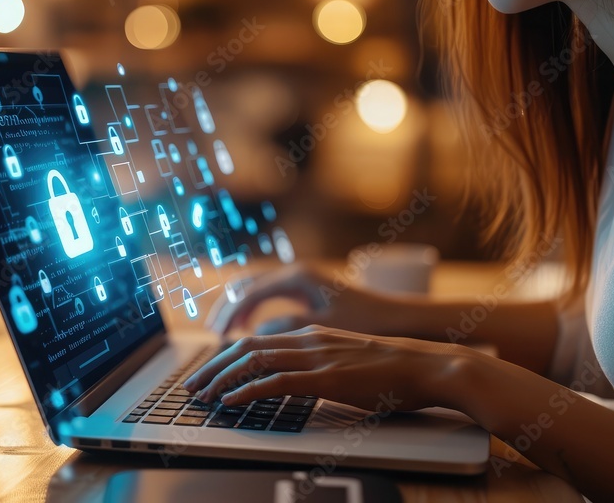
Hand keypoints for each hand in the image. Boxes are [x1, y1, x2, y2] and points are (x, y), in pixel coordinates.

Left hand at [182, 324, 475, 411]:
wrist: (428, 366)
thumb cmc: (396, 370)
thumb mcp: (352, 362)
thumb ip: (324, 366)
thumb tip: (303, 382)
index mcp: (315, 334)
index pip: (259, 340)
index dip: (228, 356)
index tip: (210, 373)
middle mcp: (310, 339)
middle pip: (247, 346)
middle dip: (213, 366)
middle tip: (192, 385)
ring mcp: (317, 356)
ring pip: (253, 360)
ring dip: (221, 378)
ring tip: (201, 395)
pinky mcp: (326, 377)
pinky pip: (274, 382)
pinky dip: (245, 391)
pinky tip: (229, 402)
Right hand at [218, 264, 406, 335]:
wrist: (403, 318)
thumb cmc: (368, 322)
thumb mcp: (323, 328)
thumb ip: (286, 329)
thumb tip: (253, 336)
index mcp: (298, 277)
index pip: (247, 293)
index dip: (227, 317)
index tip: (215, 340)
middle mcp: (296, 272)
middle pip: (246, 286)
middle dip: (225, 311)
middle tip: (211, 337)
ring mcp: (302, 279)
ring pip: (256, 289)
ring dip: (237, 310)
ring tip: (223, 335)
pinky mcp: (308, 290)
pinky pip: (270, 297)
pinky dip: (254, 311)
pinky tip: (249, 330)